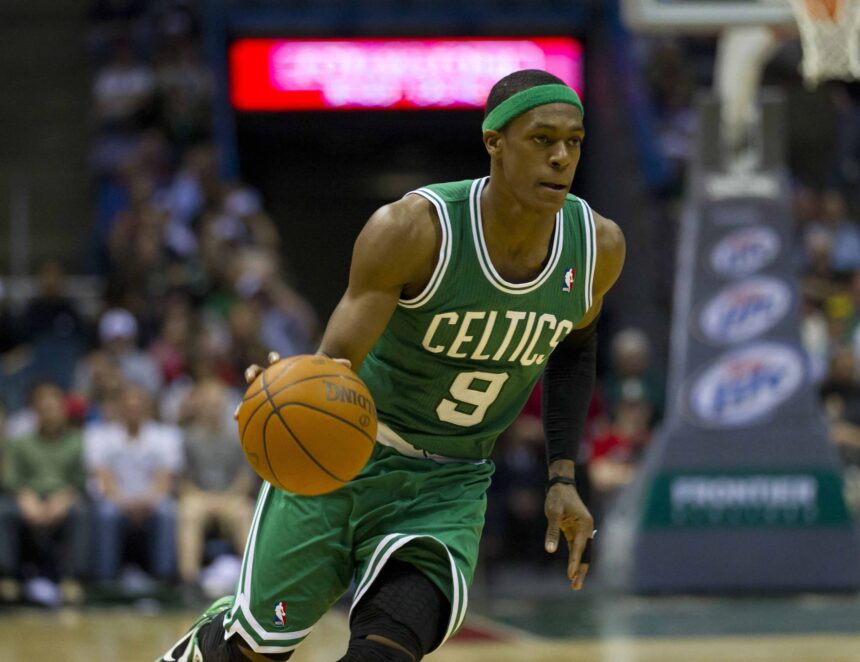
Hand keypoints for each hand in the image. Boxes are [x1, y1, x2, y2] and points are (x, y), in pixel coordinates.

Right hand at [234, 352, 352, 419]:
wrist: (309, 388)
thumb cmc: (316, 381)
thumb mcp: (325, 374)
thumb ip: (335, 367)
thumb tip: (349, 362)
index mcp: (283, 370)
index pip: (274, 361)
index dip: (272, 359)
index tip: (274, 359)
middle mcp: (271, 381)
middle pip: (256, 374)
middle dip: (251, 375)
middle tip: (251, 378)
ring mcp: (266, 396)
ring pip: (250, 399)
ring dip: (242, 406)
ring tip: (236, 415)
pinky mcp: (266, 410)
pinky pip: (257, 421)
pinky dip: (252, 429)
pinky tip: (249, 442)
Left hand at [544, 482, 593, 590]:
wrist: (561, 485)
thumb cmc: (557, 497)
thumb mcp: (553, 512)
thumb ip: (552, 531)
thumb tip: (550, 550)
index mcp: (584, 524)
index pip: (579, 547)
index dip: (574, 562)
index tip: (570, 575)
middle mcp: (586, 529)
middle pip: (585, 553)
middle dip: (581, 570)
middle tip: (576, 586)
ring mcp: (582, 530)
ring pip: (581, 552)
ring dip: (578, 567)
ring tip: (574, 583)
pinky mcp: (575, 531)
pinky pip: (576, 548)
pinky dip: (574, 559)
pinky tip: (571, 571)